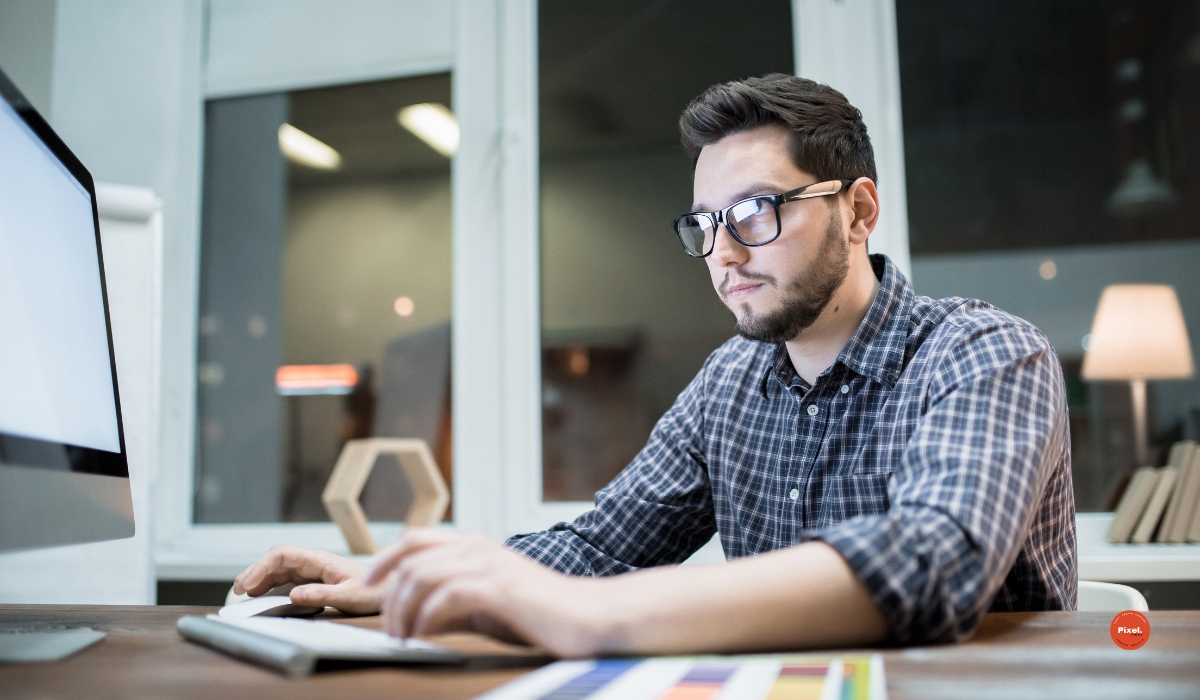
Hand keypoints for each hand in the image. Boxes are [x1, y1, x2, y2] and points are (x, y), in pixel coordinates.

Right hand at [233, 545, 383, 614]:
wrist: (389, 589)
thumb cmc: (373, 591)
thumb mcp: (349, 596)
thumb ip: (321, 595)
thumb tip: (293, 594)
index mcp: (320, 559)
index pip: (283, 554)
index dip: (261, 567)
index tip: (247, 584)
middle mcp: (313, 561)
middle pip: (276, 560)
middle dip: (255, 572)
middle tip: (237, 590)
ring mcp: (312, 569)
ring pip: (279, 568)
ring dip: (260, 578)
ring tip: (243, 593)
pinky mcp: (314, 579)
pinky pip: (286, 578)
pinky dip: (270, 584)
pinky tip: (261, 594)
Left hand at [365, 529, 608, 656]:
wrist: (587, 616)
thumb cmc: (540, 613)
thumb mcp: (487, 606)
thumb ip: (453, 606)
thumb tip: (417, 619)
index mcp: (475, 545)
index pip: (415, 539)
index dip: (385, 559)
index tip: (368, 584)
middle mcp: (479, 547)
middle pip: (411, 558)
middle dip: (389, 596)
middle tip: (390, 630)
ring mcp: (489, 564)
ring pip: (422, 576)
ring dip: (403, 610)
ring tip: (403, 638)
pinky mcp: (499, 587)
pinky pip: (445, 596)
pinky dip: (426, 618)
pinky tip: (425, 636)